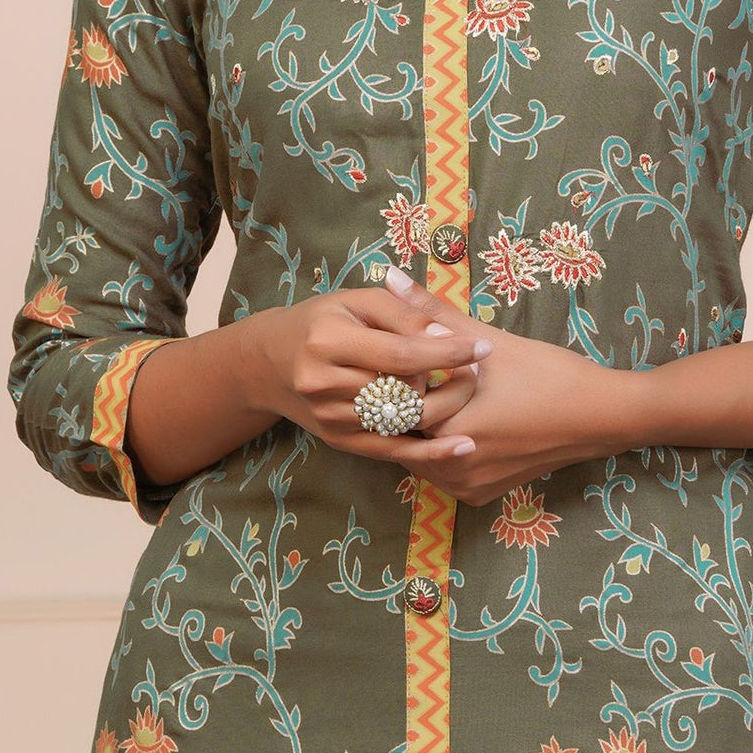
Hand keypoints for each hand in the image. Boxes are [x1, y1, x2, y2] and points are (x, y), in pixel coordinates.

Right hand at [245, 277, 494, 466]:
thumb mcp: (357, 301)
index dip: (445, 353)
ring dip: (440, 408)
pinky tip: (463, 447)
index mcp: (327, 340)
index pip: (399, 354)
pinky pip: (391, 450)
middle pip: (401, 391)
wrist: (271, 362)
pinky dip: (430, 452)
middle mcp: (322, 383)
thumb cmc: (323, 321)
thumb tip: (447, 336)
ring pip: (399, 420)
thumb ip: (403, 313)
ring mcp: (329, 416)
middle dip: (444, 380)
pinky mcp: (338, 439)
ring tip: (465, 390)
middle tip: (474, 368)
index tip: (482, 347)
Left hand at [367, 268, 648, 506]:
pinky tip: (462, 421)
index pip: (391, 402)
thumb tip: (389, 276)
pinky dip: (445, 448)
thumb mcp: (487, 340)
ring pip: (422, 453)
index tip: (414, 358)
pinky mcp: (478, 493)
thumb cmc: (548, 374)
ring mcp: (464, 484)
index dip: (397, 377)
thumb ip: (431, 310)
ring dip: (424, 428)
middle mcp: (450, 466)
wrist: (599, 416)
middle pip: (404, 431)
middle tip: (428, 375)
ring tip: (444, 395)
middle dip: (407, 402)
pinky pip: (444, 470)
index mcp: (445, 427)